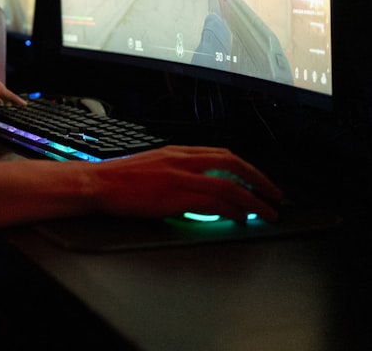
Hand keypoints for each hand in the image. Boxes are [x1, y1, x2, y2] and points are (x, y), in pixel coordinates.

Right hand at [84, 146, 283, 221]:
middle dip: (259, 180)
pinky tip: (241, 219)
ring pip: (229, 185)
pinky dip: (233, 210)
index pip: (221, 154)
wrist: (97, 183)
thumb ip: (177, 172)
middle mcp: (181, 160)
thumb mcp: (153, 166)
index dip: (246, 167)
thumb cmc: (119, 179)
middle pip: (232, 164)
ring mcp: (179, 177)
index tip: (259, 180)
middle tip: (274, 195)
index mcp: (177, 152)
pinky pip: (214, 202)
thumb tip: (199, 187)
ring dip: (253, 200)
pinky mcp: (175, 196)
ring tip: (266, 213)